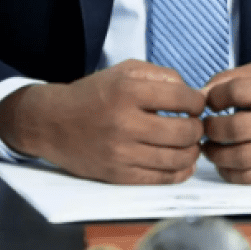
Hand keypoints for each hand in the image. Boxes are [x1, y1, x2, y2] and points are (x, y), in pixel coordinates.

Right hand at [0, 60, 204, 183]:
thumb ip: (161, 75)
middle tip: (195, 125)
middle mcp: (125, 123)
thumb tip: (192, 94)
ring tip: (190, 144)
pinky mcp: (118, 175)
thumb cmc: (94, 93)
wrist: (53, 122)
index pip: (182, 98)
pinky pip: (161, 178)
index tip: (195, 104)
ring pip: (177, 158)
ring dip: (192, 151)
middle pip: (184, 132)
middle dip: (198, 128)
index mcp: (128, 91)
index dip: (197, 102)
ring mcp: (121, 153)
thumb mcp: (125, 71)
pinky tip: (182, 163)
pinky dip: (179, 172)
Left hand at [202, 63, 250, 183]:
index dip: (215, 97)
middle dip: (212, 129)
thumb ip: (235, 78)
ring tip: (209, 148)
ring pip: (242, 157)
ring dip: (216, 154)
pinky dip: (230, 172)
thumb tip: (202, 93)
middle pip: (237, 127)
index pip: (238, 91)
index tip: (209, 102)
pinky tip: (224, 164)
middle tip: (204, 128)